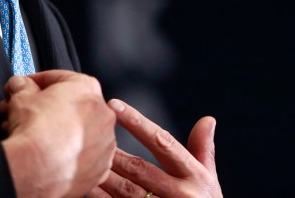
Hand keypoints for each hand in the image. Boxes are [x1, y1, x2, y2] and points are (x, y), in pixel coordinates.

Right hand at [0, 70, 116, 197]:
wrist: (37, 168)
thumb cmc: (35, 128)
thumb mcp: (21, 95)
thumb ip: (22, 86)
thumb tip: (19, 86)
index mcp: (88, 88)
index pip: (58, 78)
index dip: (35, 82)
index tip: (24, 88)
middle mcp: (103, 115)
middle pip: (70, 107)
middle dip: (44, 109)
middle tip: (23, 114)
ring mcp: (105, 145)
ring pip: (78, 134)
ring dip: (57, 133)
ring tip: (31, 138)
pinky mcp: (100, 170)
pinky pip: (82, 159)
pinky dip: (67, 157)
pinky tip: (46, 157)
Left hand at [88, 99, 222, 197]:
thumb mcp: (209, 181)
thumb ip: (203, 150)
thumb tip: (207, 120)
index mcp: (194, 177)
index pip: (162, 142)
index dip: (137, 122)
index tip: (114, 105)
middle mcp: (180, 194)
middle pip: (139, 168)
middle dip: (114, 151)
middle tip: (92, 132)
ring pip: (125, 190)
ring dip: (104, 173)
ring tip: (85, 156)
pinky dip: (102, 196)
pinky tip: (88, 184)